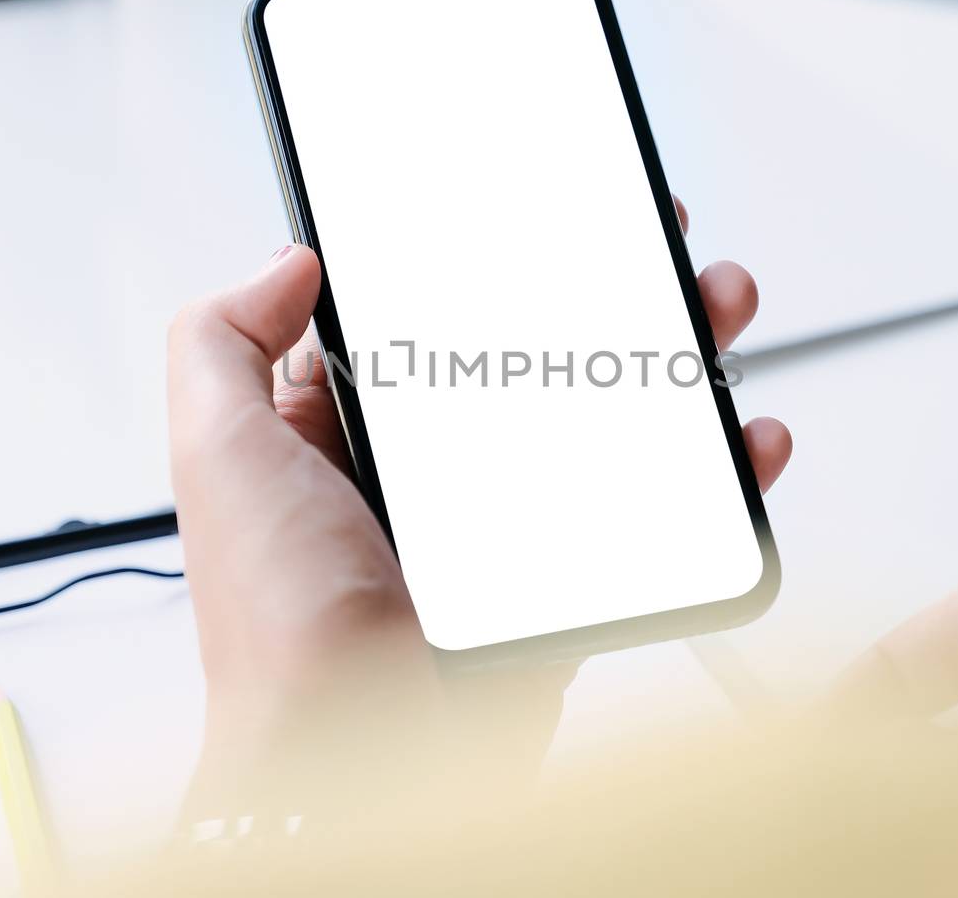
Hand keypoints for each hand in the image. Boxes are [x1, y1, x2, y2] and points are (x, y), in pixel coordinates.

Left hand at [166, 197, 791, 805]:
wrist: (355, 756)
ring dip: (671, 357)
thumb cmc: (275, 622)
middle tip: (655, 240)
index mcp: (346, 425)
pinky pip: (649, 507)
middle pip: (536, 349)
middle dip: (605, 288)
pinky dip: (710, 470)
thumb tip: (289, 259)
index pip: (427, 314)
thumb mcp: (215, 450)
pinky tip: (741, 438)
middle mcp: (429, 467)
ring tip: (713, 308)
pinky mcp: (564, 573)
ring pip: (606, 416)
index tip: (543, 202)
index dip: (486, 252)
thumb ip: (224, 339)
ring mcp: (503, 521)